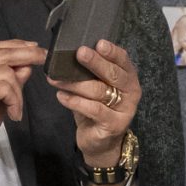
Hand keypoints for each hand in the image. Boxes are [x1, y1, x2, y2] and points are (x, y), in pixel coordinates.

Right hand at [0, 40, 45, 185]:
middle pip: (1, 53)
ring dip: (19, 92)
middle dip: (27, 54)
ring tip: (16, 109)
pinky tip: (13, 115)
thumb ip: (9, 83)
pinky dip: (15, 101)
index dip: (15, 45)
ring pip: (7, 72)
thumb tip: (26, 66)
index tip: (33, 48)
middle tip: (43, 58)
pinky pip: (6, 87)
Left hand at [54, 39, 141, 185]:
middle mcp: (131, 93)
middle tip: (79, 53)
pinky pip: (93, 109)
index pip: (123, 61)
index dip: (112, 51)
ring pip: (99, 91)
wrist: (101, 142)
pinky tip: (61, 96)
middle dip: (95, 62)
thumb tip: (71, 52)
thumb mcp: (97, 87)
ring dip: (74, 83)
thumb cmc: (97, 108)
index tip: (98, 43)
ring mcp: (124, 110)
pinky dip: (75, 101)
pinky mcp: (114, 125)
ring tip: (55, 80)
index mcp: (129, 78)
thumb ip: (91, 72)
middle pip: (113, 74)